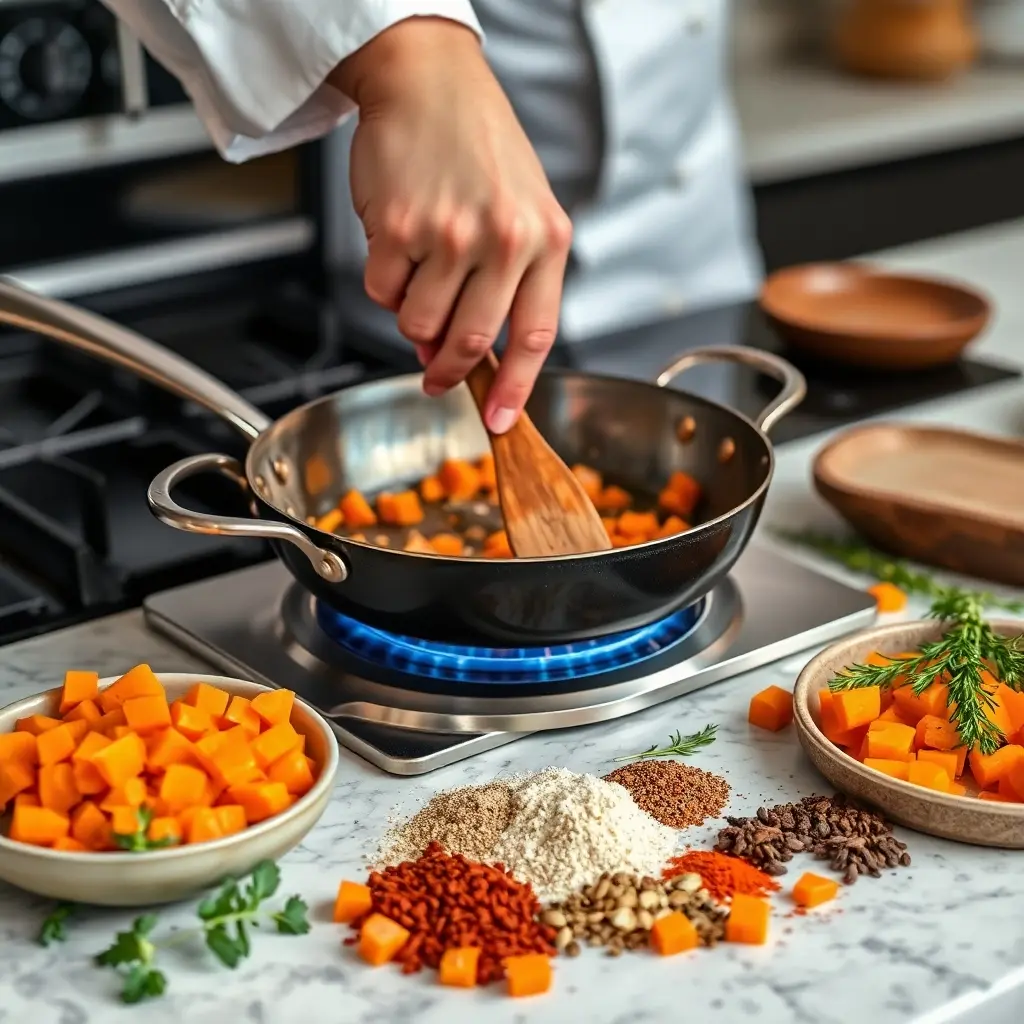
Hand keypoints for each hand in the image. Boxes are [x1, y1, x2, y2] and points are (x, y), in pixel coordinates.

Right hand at [330, 18, 571, 433]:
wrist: (430, 82)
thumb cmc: (481, 150)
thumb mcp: (526, 210)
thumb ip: (507, 285)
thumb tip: (458, 356)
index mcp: (546, 240)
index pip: (533, 335)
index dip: (515, 388)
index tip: (501, 421)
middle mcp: (503, 238)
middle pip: (471, 342)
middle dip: (449, 370)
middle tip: (436, 375)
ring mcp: (449, 232)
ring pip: (419, 325)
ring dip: (413, 320)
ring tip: (421, 277)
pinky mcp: (398, 226)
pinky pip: (382, 293)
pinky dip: (385, 286)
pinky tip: (398, 247)